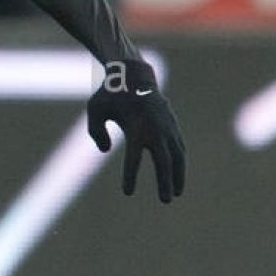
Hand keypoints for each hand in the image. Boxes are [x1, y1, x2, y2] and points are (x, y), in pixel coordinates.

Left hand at [86, 58, 185, 202]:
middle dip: (165, 182)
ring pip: (177, 156)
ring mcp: (167, 127)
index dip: (130, 176)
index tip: (127, 192)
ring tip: (176, 193)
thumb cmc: (110, 95)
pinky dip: (180, 163)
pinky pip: (179, 147)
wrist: (133, 75)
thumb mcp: (95, 109)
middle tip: (165, 200)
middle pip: (163, 161)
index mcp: (136, 127)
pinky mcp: (172, 125)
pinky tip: (177, 176)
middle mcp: (155, 129)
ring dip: (178, 175)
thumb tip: (106, 150)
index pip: (133, 158)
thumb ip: (96, 131)